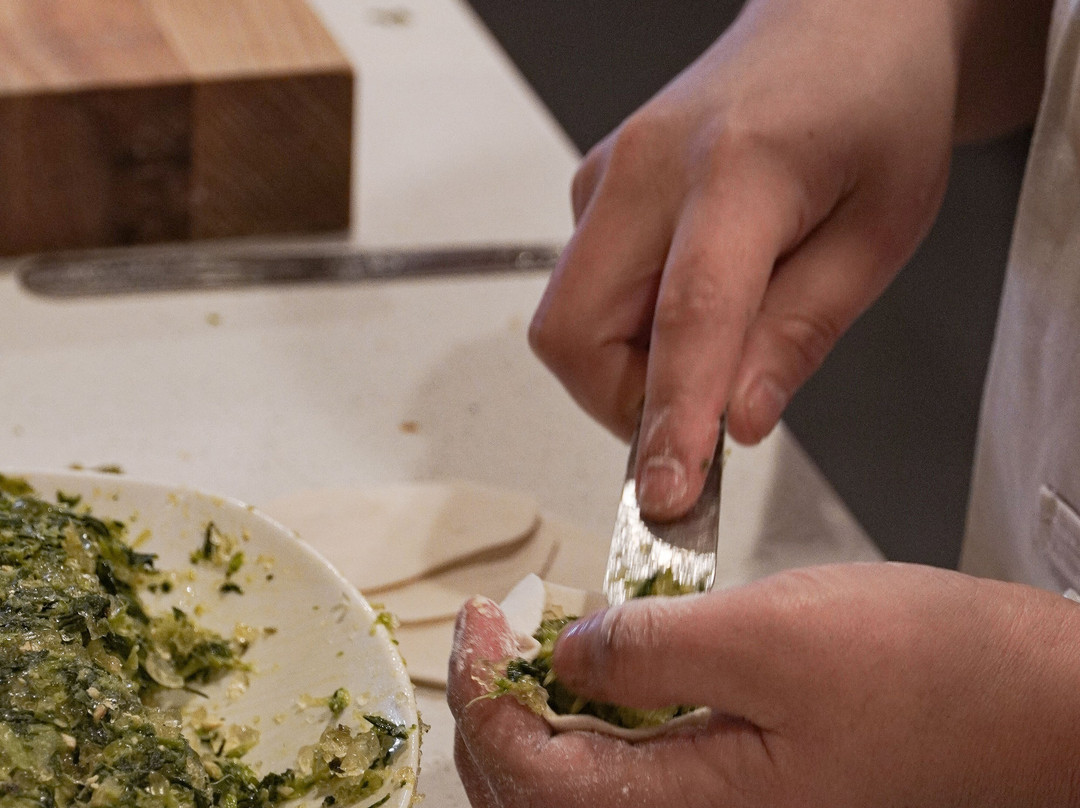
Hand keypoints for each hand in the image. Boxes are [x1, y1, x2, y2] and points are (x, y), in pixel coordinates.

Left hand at [448, 564, 1079, 806]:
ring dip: (536, 716)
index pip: (532, 778)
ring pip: (581, 787)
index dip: (483, 696)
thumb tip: (565, 651)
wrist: (1022, 706)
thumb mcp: (772, 635)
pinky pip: (634, 771)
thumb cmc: (926, 675)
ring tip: (531, 640)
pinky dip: (593, 719)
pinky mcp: (738, 790)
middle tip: (490, 627)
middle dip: (494, 710)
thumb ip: (650, 649)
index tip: (476, 621)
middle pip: (541, 797)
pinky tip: (597, 667)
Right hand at [528, 0, 964, 518]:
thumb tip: (734, 420)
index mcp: (737, 168)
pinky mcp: (595, 188)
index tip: (666, 494)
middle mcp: (646, 166)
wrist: (839, 25)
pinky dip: (628, 329)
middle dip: (623, 403)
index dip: (670, 417)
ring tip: (717, 336)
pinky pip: (584, 290)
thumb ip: (799, 334)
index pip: (686, 317)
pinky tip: (692, 294)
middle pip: (572, 331)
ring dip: (628, 367)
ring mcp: (608, 174)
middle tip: (701, 410)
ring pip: (568, 320)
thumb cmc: (874, 110)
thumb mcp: (878, 234)